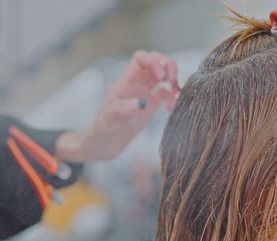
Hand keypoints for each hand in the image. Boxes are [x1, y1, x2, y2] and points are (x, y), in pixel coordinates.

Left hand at [56, 51, 179, 161]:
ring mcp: (143, 94)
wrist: (101, 146)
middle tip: (172, 81)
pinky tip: (172, 108)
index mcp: (124, 82)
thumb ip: (121, 110)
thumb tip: (140, 103)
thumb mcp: (108, 122)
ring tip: (176, 95)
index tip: (160, 77)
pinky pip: (166, 93)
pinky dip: (173, 97)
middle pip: (155, 61)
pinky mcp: (150, 105)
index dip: (153, 62)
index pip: (140, 58)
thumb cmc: (99, 132)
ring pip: (163, 75)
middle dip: (167, 66)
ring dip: (173, 80)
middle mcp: (135, 84)